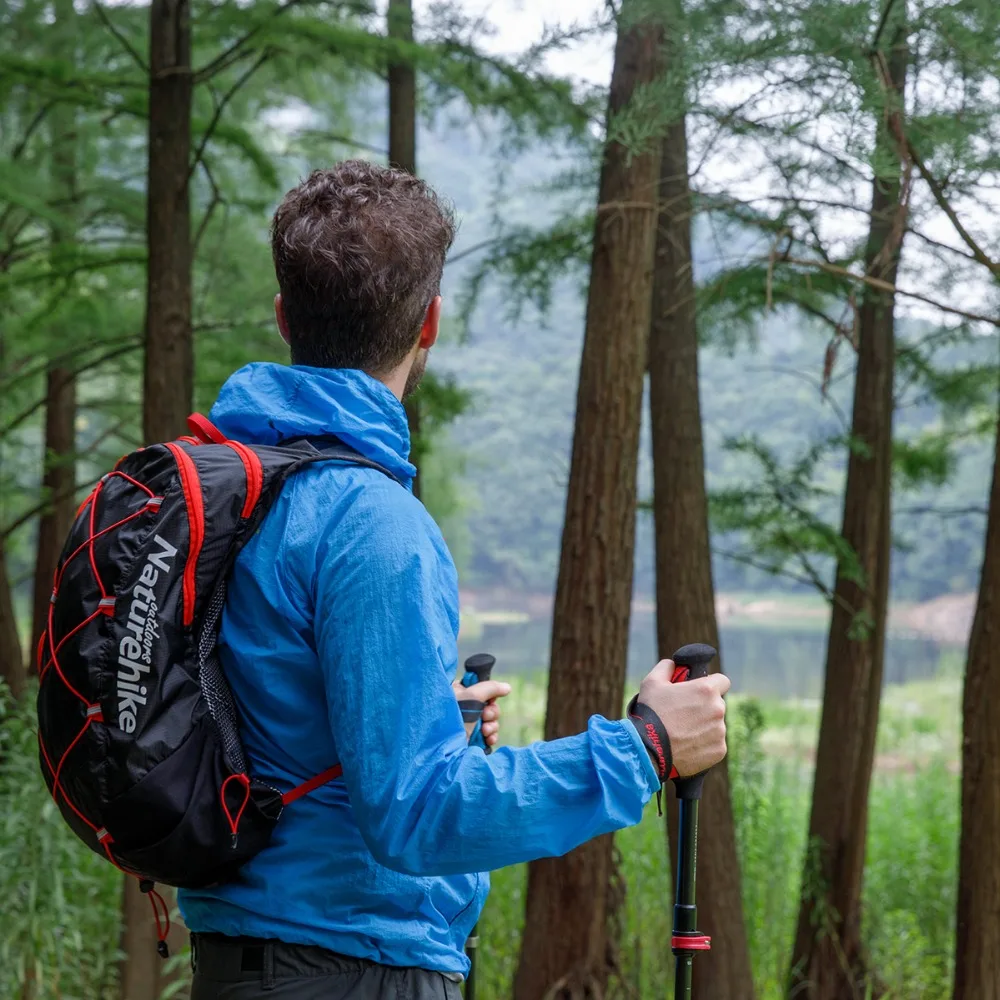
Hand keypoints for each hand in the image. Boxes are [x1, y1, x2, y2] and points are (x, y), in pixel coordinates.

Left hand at [452, 678, 510, 747]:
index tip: (488, 700)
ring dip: (491, 726)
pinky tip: (488, 740)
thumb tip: (507, 687)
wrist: (446, 749)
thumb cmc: (455, 718)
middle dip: (491, 713)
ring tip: (484, 731)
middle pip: (489, 706)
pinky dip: (491, 737)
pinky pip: (489, 735)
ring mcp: (468, 725)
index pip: (481, 689)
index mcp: (458, 693)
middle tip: (484, 716)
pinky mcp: (472, 739)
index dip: (488, 695)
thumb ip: (490, 688)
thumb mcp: (472, 697)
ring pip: (491, 721)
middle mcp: (463, 707)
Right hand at [637, 660, 728, 776]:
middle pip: (717, 704)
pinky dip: (704, 744)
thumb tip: (674, 664)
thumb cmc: (650, 713)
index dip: (711, 684)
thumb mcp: (652, 681)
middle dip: (704, 707)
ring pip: (716, 725)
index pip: (723, 681)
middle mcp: (718, 710)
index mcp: (706, 690)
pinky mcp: (719, 751)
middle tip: (684, 714)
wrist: (648, 749)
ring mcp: (720, 732)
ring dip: (704, 726)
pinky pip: (715, 743)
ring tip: (682, 732)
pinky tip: (687, 745)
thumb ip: (667, 667)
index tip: (700, 691)